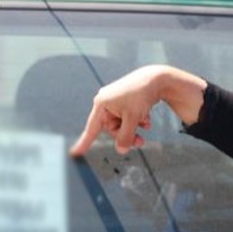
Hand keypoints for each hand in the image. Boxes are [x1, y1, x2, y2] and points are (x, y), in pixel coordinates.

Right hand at [70, 65, 204, 156]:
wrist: (157, 77)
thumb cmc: (141, 94)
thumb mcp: (132, 119)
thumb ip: (125, 137)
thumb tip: (121, 150)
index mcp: (102, 103)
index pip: (92, 128)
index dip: (84, 142)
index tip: (75, 154)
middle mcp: (106, 101)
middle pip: (111, 128)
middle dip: (126, 134)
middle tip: (140, 141)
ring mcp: (116, 100)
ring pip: (122, 123)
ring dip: (134, 127)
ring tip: (145, 124)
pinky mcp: (126, 100)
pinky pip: (128, 116)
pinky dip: (137, 120)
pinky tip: (146, 119)